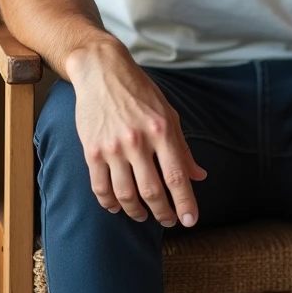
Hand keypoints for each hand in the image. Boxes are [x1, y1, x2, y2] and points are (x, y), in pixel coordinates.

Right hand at [66, 38, 206, 225]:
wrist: (102, 71)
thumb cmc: (140, 91)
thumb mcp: (168, 113)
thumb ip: (182, 147)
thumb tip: (199, 176)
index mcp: (161, 129)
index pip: (177, 176)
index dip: (185, 202)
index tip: (190, 221)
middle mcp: (138, 140)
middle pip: (152, 191)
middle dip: (163, 213)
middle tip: (169, 221)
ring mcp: (113, 147)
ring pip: (126, 195)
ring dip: (137, 212)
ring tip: (143, 216)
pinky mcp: (92, 150)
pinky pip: (101, 188)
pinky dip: (110, 203)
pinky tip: (117, 207)